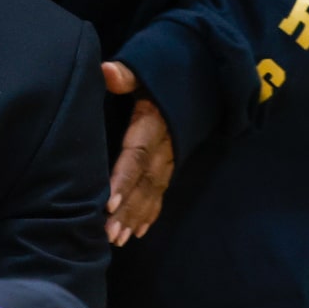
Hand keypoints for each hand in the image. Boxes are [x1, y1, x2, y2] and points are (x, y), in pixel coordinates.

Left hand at [102, 61, 175, 245]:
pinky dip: (150, 212)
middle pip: (145, 181)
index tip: (108, 203)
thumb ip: (127, 74)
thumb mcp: (147, 68)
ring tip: (119, 239)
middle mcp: (164, 146)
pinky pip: (162, 191)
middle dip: (128, 209)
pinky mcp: (172, 163)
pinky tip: (138, 231)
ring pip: (153, 191)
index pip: (137, 156)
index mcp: (153, 123)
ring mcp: (171, 157)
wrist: (202, 75)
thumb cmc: (163, 73)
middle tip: (109, 234)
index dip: (124, 179)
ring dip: (136, 216)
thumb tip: (106, 71)